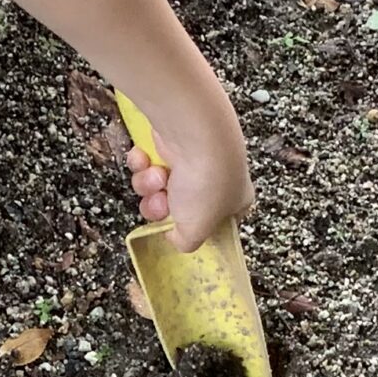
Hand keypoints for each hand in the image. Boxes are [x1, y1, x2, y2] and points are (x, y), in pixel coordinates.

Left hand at [123, 110, 254, 252]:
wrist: (192, 133)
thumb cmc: (205, 182)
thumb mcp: (196, 231)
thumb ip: (185, 243)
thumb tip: (175, 237)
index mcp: (235, 202)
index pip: (215, 224)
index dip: (194, 229)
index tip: (179, 231)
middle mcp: (217, 179)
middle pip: (177, 207)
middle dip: (161, 207)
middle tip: (162, 202)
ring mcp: (193, 159)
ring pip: (158, 186)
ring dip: (150, 185)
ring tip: (157, 177)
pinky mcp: (171, 141)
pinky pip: (147, 163)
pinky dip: (142, 163)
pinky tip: (147, 159)